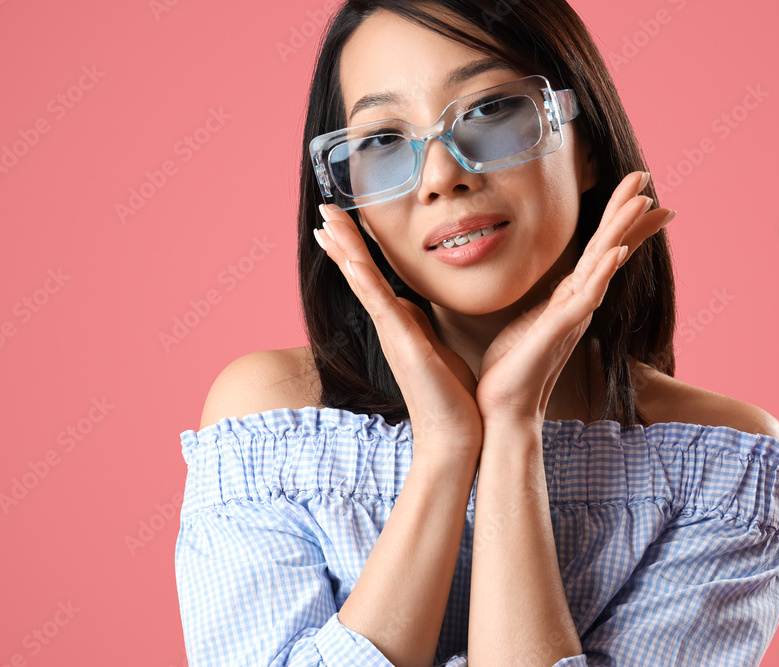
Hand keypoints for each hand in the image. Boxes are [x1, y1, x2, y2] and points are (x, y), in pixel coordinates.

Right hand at [315, 204, 482, 461]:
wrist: (456, 435)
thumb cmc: (453, 395)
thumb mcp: (438, 346)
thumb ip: (426, 325)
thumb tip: (420, 308)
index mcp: (399, 322)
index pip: (373, 275)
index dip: (356, 247)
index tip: (343, 219)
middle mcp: (389, 324)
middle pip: (358, 272)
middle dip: (341, 239)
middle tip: (323, 207)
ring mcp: (392, 333)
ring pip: (362, 281)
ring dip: (344, 249)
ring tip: (325, 220)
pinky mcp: (402, 344)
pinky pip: (379, 305)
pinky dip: (364, 280)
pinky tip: (351, 259)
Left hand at [474, 170, 674, 429]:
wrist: (501, 409)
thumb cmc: (509, 369)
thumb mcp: (523, 324)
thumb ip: (539, 306)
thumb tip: (540, 293)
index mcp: (567, 299)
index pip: (598, 252)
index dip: (620, 224)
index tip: (641, 194)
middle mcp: (576, 304)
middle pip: (607, 249)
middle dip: (625, 212)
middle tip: (645, 177)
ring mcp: (571, 317)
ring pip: (602, 266)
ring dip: (621, 232)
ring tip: (641, 201)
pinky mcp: (558, 332)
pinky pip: (584, 298)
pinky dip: (602, 274)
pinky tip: (616, 252)